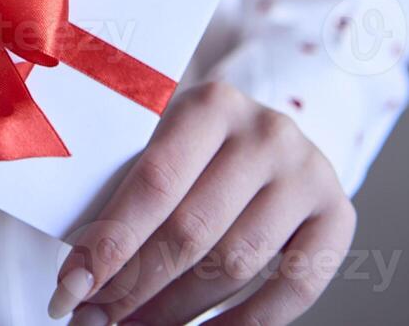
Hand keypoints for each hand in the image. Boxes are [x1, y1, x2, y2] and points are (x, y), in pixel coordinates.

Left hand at [48, 81, 355, 325]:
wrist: (269, 138)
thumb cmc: (196, 151)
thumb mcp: (160, 146)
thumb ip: (127, 195)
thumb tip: (80, 278)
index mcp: (211, 104)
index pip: (154, 183)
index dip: (109, 244)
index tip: (70, 289)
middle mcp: (266, 133)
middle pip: (193, 230)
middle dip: (135, 286)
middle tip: (95, 318)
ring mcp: (308, 173)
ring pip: (235, 264)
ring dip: (177, 310)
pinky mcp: (338, 215)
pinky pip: (293, 288)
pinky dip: (242, 324)